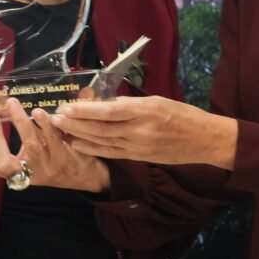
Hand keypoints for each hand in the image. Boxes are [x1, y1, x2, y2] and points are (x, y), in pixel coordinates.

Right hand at [0, 98, 110, 192]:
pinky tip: (40, 112)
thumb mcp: (26, 156)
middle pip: (3, 162)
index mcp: (13, 172)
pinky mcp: (64, 160)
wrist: (83, 176)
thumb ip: (9, 139)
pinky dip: (46, 125)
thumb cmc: (48, 160)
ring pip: (31, 146)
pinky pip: (53, 140)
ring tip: (14, 104)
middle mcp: (27, 174)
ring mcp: (46, 168)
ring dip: (22, 123)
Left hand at [51, 96, 237, 168]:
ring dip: (79, 136)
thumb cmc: (182, 115)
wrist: (203, 140)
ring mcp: (138, 147)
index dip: (86, 110)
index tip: (68, 106)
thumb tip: (106, 103)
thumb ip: (131, 103)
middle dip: (75, 123)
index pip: (109, 111)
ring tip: (60, 129)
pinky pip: (111, 153)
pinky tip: (77, 145)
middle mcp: (139, 130)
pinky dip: (92, 149)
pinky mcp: (138, 157)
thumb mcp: (158, 100)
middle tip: (55, 116)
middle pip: (100, 128)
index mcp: (145, 110)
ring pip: (102, 142)